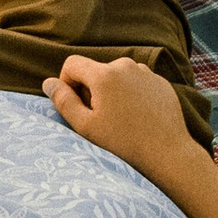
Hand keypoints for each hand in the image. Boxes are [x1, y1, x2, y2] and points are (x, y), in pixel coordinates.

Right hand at [44, 52, 189, 182]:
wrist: (168, 154)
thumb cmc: (124, 143)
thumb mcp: (85, 126)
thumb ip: (63, 101)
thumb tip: (49, 83)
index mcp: (104, 74)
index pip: (72, 64)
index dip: (67, 83)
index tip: (77, 106)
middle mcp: (125, 65)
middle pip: (95, 71)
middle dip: (92, 90)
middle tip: (101, 119)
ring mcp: (146, 72)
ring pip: (116, 76)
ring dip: (112, 92)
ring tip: (121, 120)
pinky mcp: (160, 83)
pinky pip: (136, 82)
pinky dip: (131, 95)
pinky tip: (138, 118)